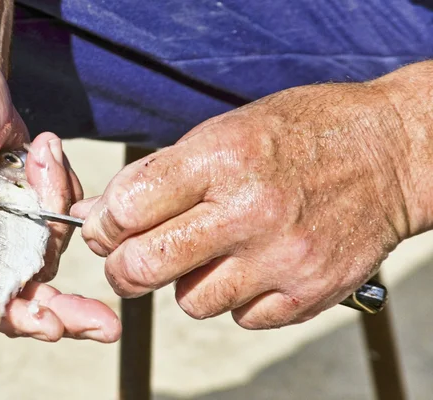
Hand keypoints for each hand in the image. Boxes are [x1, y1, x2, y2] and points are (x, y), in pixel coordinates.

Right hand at [0, 49, 120, 341]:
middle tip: (103, 326)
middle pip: (7, 297)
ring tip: (40, 152)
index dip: (2, 309)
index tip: (48, 322)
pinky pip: (55, 226)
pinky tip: (44, 153)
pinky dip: (61, 195)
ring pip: (41, 258)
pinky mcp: (20, 221)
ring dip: (54, 210)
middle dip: (54, 312)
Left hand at [72, 80, 416, 328]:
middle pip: (146, 266)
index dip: (102, 225)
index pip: (129, 208)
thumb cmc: (301, 133)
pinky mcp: (309, 291)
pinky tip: (250, 268)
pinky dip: (233, 299)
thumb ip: (161, 174)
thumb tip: (105, 213)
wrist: (389, 152)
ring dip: (185, 284)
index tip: (105, 230)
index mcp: (223, 159)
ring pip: (190, 302)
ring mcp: (282, 257)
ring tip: (208, 256)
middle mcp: (251, 211)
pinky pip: (241, 317)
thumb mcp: (225, 130)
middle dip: (123, 269)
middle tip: (128, 262)